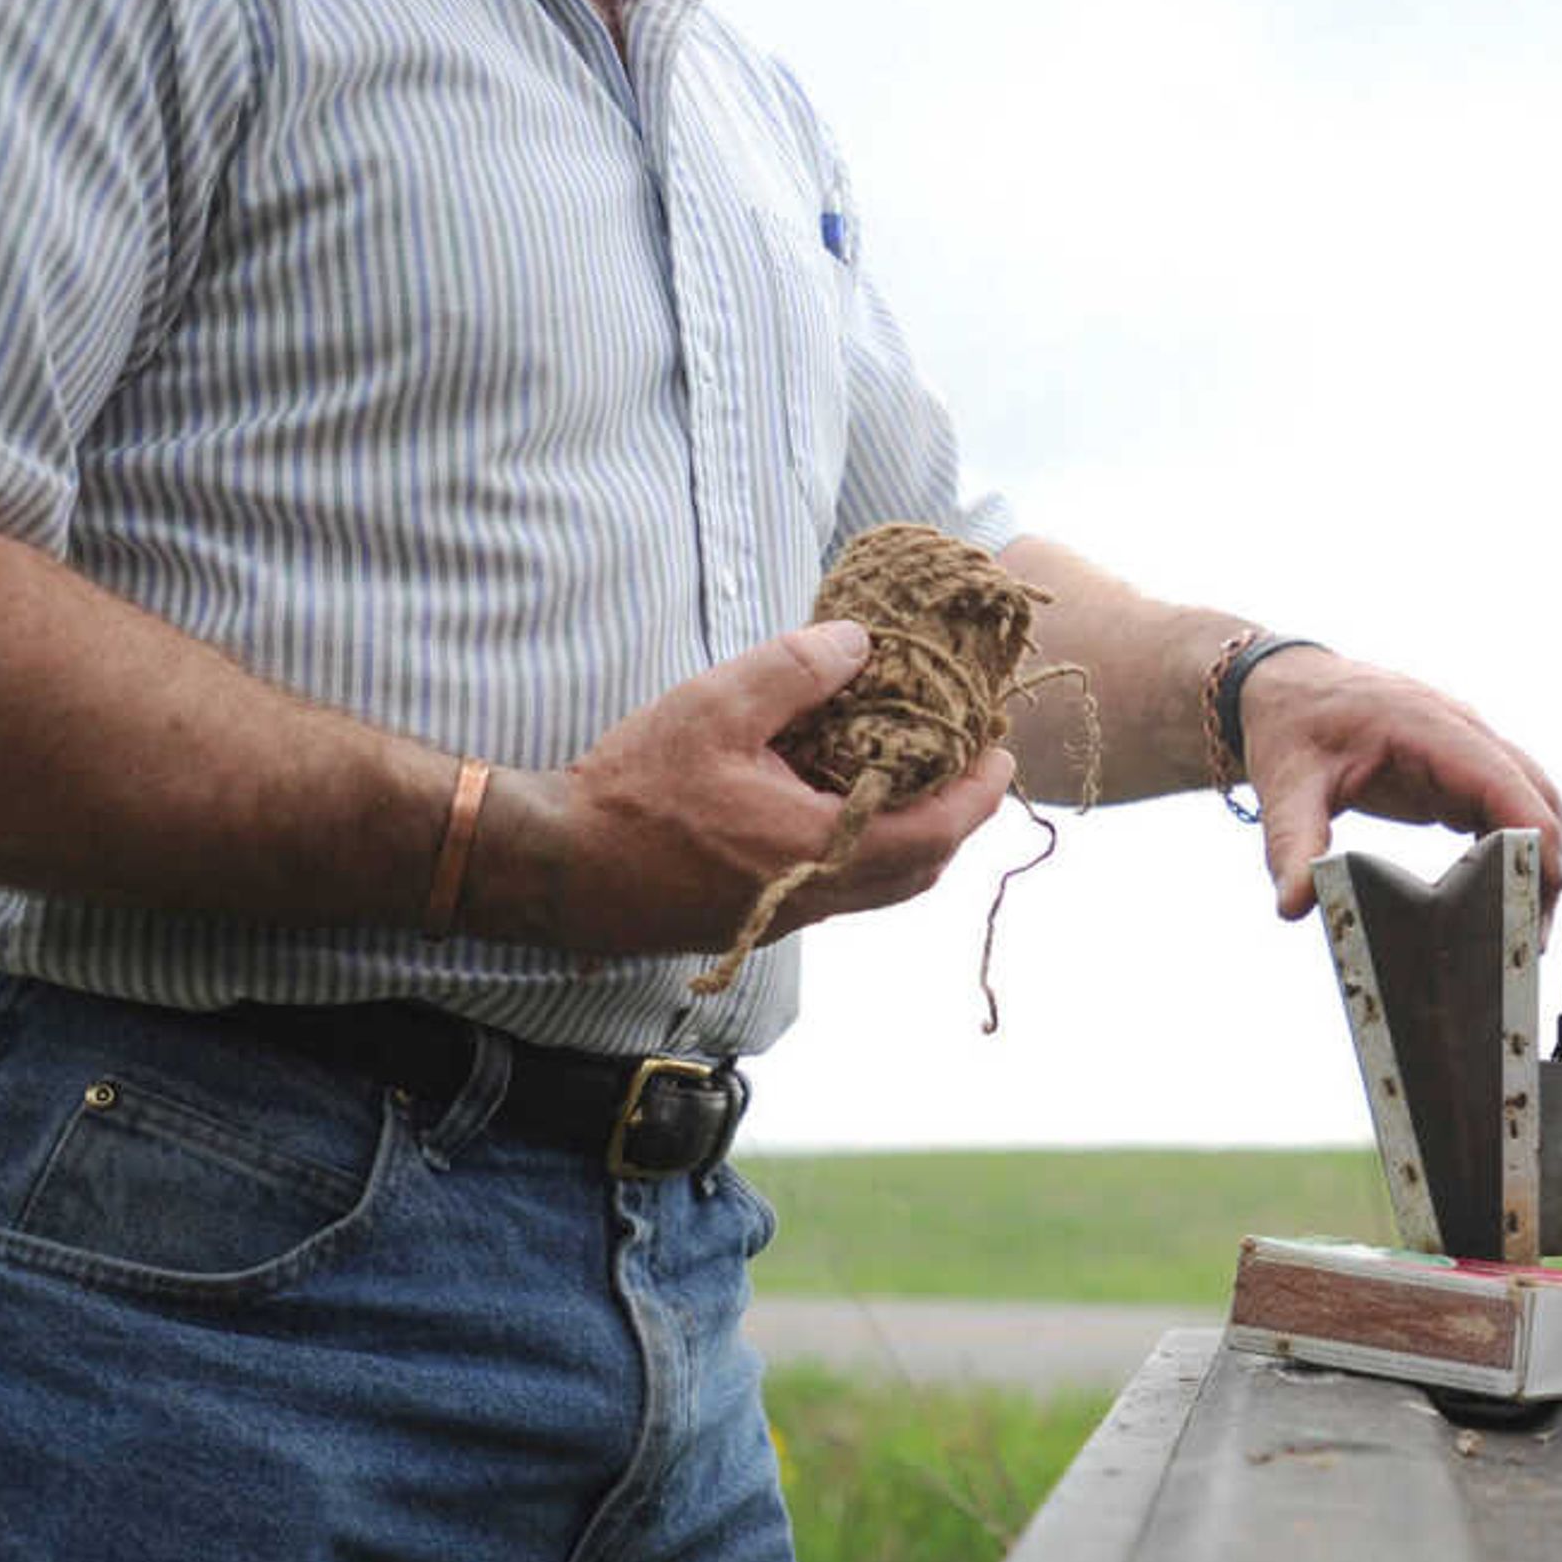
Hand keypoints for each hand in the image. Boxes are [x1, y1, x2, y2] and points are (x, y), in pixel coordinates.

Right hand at [510, 620, 1015, 951]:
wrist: (559, 869)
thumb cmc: (633, 791)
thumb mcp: (716, 707)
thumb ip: (795, 670)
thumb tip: (861, 644)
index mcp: (818, 848)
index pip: (935, 833)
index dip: (979, 795)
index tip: (1002, 753)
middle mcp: (812, 894)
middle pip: (919, 871)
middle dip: (957, 820)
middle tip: (971, 766)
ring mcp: (783, 914)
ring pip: (879, 886)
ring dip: (913, 838)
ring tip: (916, 780)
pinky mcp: (754, 917)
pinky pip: (838, 888)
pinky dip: (866, 851)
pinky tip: (843, 805)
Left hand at [1235, 650, 1561, 921]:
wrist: (1286, 687)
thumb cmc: (1290, 724)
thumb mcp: (1285, 784)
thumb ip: (1293, 843)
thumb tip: (1295, 905)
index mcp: (1425, 724)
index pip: (1502, 777)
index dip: (1534, 832)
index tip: (1546, 887)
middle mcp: (1459, 730)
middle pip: (1534, 790)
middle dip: (1547, 857)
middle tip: (1533, 930)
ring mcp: (1464, 747)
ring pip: (1530, 796)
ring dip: (1539, 853)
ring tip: (1525, 923)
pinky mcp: (1457, 768)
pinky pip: (1504, 804)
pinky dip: (1515, 846)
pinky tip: (1502, 894)